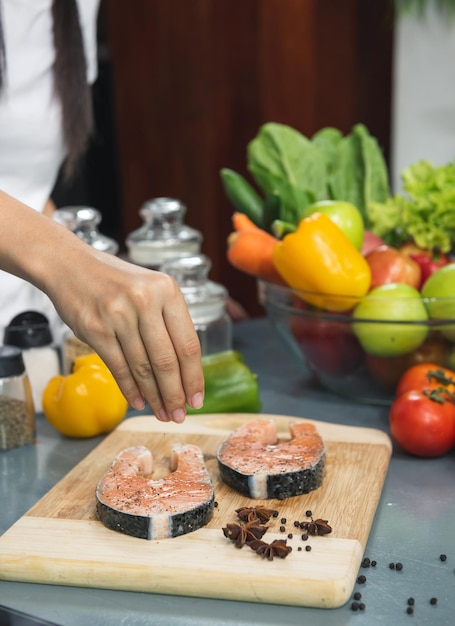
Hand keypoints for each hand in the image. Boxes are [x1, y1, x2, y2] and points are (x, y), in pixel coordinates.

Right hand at [0, 192, 203, 422]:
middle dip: (175, 394)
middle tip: (179, 415)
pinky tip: (139, 402)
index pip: (188, 344)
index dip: (194, 376)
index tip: (197, 399)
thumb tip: (185, 372)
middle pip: (167, 361)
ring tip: (161, 414)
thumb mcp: (151, 290)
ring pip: (143, 367)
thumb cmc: (117, 282)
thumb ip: (169, 322)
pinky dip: (130, 389)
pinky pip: (118, 367)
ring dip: (154, 397)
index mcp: (167, 291)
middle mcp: (145, 301)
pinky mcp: (96, 329)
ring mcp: (119, 315)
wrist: (71, 265)